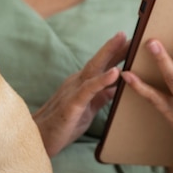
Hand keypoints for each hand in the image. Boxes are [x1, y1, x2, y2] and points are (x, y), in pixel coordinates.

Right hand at [34, 32, 128, 156]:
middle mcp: (77, 82)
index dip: (117, 52)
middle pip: (99, 60)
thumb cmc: (63, 125)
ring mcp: (73, 91)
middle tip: (131, 33)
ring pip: (93, 68)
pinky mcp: (72, 104)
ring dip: (109, 53)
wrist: (39, 139)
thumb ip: (101, 97)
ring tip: (123, 40)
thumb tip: (116, 87)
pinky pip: (88, 89)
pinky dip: (102, 80)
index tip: (132, 41)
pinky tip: (115, 72)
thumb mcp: (88, 110)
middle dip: (115, 46)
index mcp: (82, 84)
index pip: (102, 65)